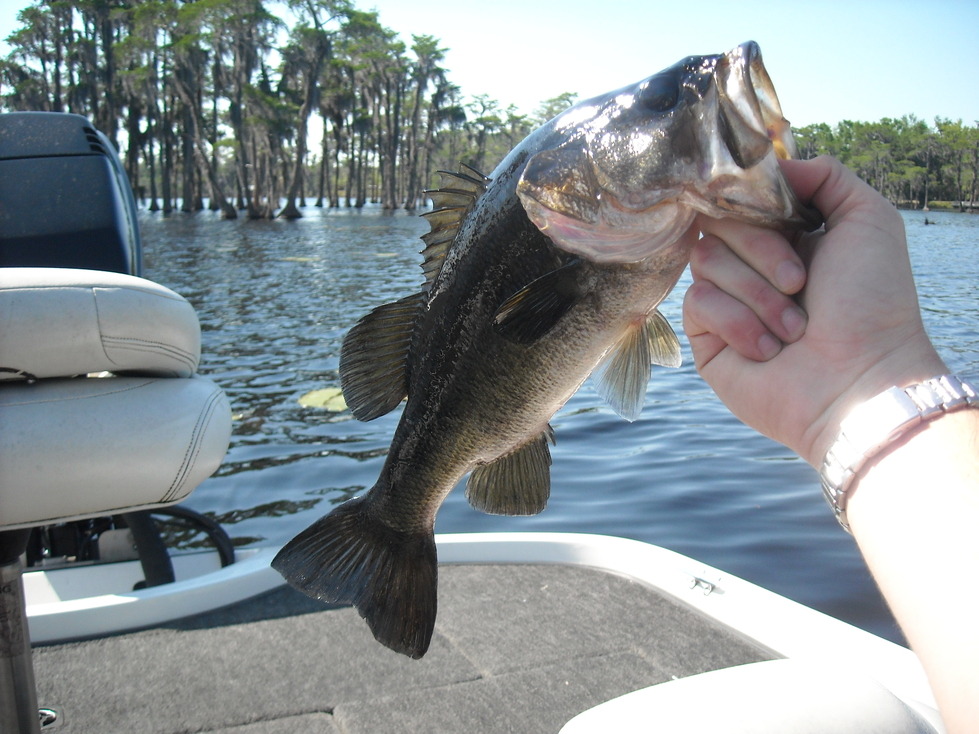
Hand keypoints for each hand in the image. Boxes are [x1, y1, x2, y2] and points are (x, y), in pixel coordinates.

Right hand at [682, 156, 945, 466]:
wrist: (857, 381)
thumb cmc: (872, 304)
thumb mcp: (869, 219)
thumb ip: (827, 175)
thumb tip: (773, 166)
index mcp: (787, 234)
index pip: (742, 196)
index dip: (755, 204)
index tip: (782, 219)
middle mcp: (753, 264)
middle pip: (718, 223)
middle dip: (763, 251)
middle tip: (801, 283)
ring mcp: (727, 300)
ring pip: (704, 260)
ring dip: (756, 294)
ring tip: (794, 328)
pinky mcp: (706, 337)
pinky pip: (697, 302)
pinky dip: (737, 322)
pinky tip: (769, 349)